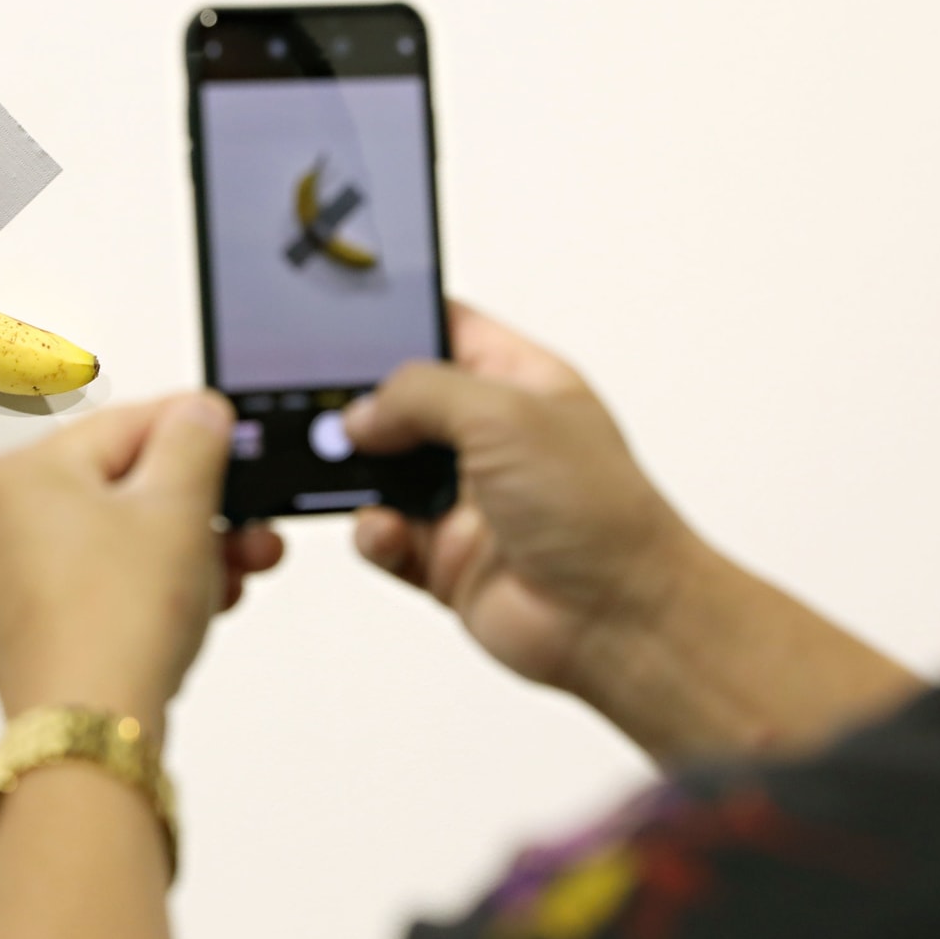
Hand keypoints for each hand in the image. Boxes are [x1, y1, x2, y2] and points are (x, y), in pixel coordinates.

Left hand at [0, 393, 284, 728]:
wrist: (91, 734)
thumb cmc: (115, 626)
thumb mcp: (178, 508)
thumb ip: (195, 441)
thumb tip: (198, 412)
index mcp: (16, 476)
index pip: (125, 426)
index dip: (195, 431)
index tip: (236, 438)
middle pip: (121, 493)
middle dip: (198, 513)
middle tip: (248, 528)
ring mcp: (3, 588)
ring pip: (114, 548)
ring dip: (183, 556)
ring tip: (233, 576)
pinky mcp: (24, 637)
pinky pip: (97, 594)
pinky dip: (147, 595)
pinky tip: (194, 610)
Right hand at [344, 304, 693, 697]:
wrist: (616, 619)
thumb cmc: (598, 511)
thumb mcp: (506, 415)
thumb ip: (422, 394)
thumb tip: (362, 412)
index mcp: (519, 384)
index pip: (450, 330)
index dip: (402, 319)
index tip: (345, 318)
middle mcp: (490, 440)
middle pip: (402, 404)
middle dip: (360, 407)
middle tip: (323, 407)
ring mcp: (465, 502)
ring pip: (383, 474)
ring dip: (359, 475)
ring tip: (348, 473)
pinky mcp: (445, 559)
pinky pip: (385, 538)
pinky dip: (374, 535)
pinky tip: (387, 532)